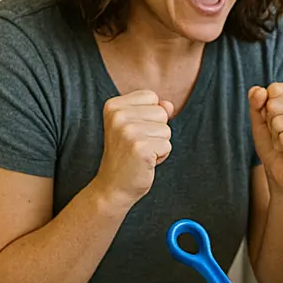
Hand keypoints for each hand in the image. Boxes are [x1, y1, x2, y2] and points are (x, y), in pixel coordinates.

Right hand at [94, 90, 174, 208]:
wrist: (113, 185)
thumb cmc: (127, 155)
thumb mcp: (136, 127)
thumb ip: (152, 111)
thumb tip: (169, 105)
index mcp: (113, 106)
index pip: (151, 97)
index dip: (150, 116)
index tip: (135, 131)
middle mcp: (118, 116)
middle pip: (161, 112)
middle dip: (157, 131)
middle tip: (138, 145)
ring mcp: (128, 132)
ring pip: (166, 130)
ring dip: (159, 145)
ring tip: (141, 153)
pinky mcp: (140, 148)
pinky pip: (167, 146)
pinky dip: (161, 156)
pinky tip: (145, 162)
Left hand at [249, 83, 282, 189]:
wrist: (280, 168)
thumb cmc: (272, 139)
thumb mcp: (259, 117)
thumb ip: (256, 101)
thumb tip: (259, 91)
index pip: (274, 90)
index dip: (267, 106)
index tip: (275, 118)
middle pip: (275, 105)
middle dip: (271, 122)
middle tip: (280, 132)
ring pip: (278, 123)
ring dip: (276, 135)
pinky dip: (281, 146)